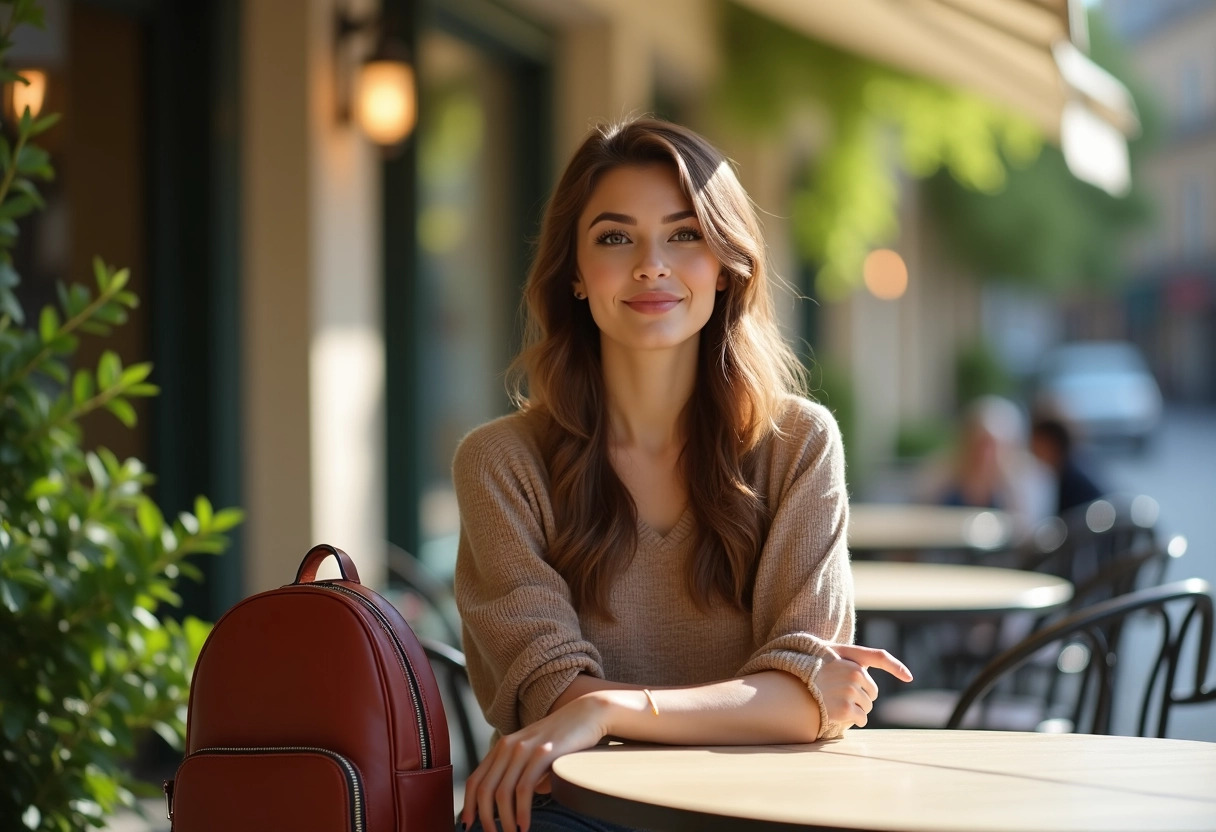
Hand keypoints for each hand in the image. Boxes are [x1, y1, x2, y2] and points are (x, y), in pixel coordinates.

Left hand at [460, 694, 610, 831]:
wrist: (587, 714)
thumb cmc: (562, 739)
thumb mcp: (535, 755)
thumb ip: (523, 775)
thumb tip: (519, 804)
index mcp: (503, 747)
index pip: (475, 779)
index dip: (468, 805)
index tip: (468, 825)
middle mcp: (508, 746)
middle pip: (484, 789)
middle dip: (485, 818)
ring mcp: (525, 748)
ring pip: (502, 792)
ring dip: (505, 821)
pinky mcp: (543, 752)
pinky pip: (524, 788)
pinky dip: (521, 812)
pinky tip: (524, 825)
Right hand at [815, 644, 912, 727]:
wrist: (789, 687)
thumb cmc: (807, 671)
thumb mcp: (827, 655)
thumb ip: (849, 659)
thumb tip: (868, 672)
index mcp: (851, 658)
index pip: (880, 657)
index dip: (897, 667)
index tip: (909, 677)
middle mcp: (854, 672)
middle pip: (872, 691)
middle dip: (862, 696)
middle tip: (840, 695)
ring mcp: (851, 691)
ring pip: (868, 706)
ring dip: (856, 709)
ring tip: (835, 703)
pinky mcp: (846, 708)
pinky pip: (862, 718)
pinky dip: (854, 720)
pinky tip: (838, 713)